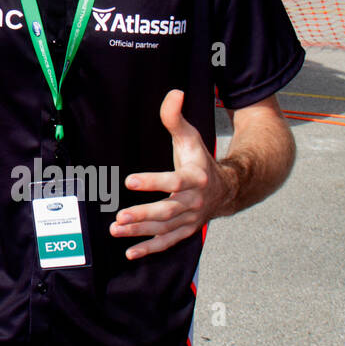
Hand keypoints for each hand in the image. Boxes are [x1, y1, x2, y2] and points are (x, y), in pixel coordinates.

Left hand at [110, 90, 234, 259]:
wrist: (227, 189)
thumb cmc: (201, 161)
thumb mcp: (191, 138)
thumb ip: (176, 118)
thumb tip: (174, 93)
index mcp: (195, 178)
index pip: (174, 181)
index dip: (153, 181)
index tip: (130, 180)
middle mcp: (194, 202)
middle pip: (168, 210)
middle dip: (143, 214)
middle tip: (120, 216)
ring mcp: (190, 219)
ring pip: (164, 228)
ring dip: (140, 231)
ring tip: (116, 229)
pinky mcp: (186, 230)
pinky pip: (168, 242)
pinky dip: (150, 249)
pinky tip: (130, 253)